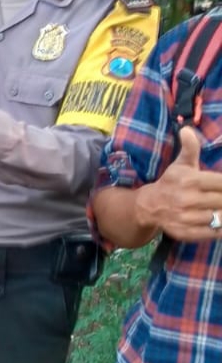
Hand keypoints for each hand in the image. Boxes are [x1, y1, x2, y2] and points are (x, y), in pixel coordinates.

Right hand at [137, 126, 221, 242]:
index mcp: (189, 180)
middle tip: (219, 196)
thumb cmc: (171, 182)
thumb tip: (187, 129)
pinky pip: (214, 233)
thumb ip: (190, 148)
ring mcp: (186, 218)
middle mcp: (187, 199)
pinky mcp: (186, 233)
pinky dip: (219, 228)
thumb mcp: (180, 165)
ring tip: (218, 207)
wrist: (149, 206)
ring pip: (220, 218)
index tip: (221, 185)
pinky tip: (217, 221)